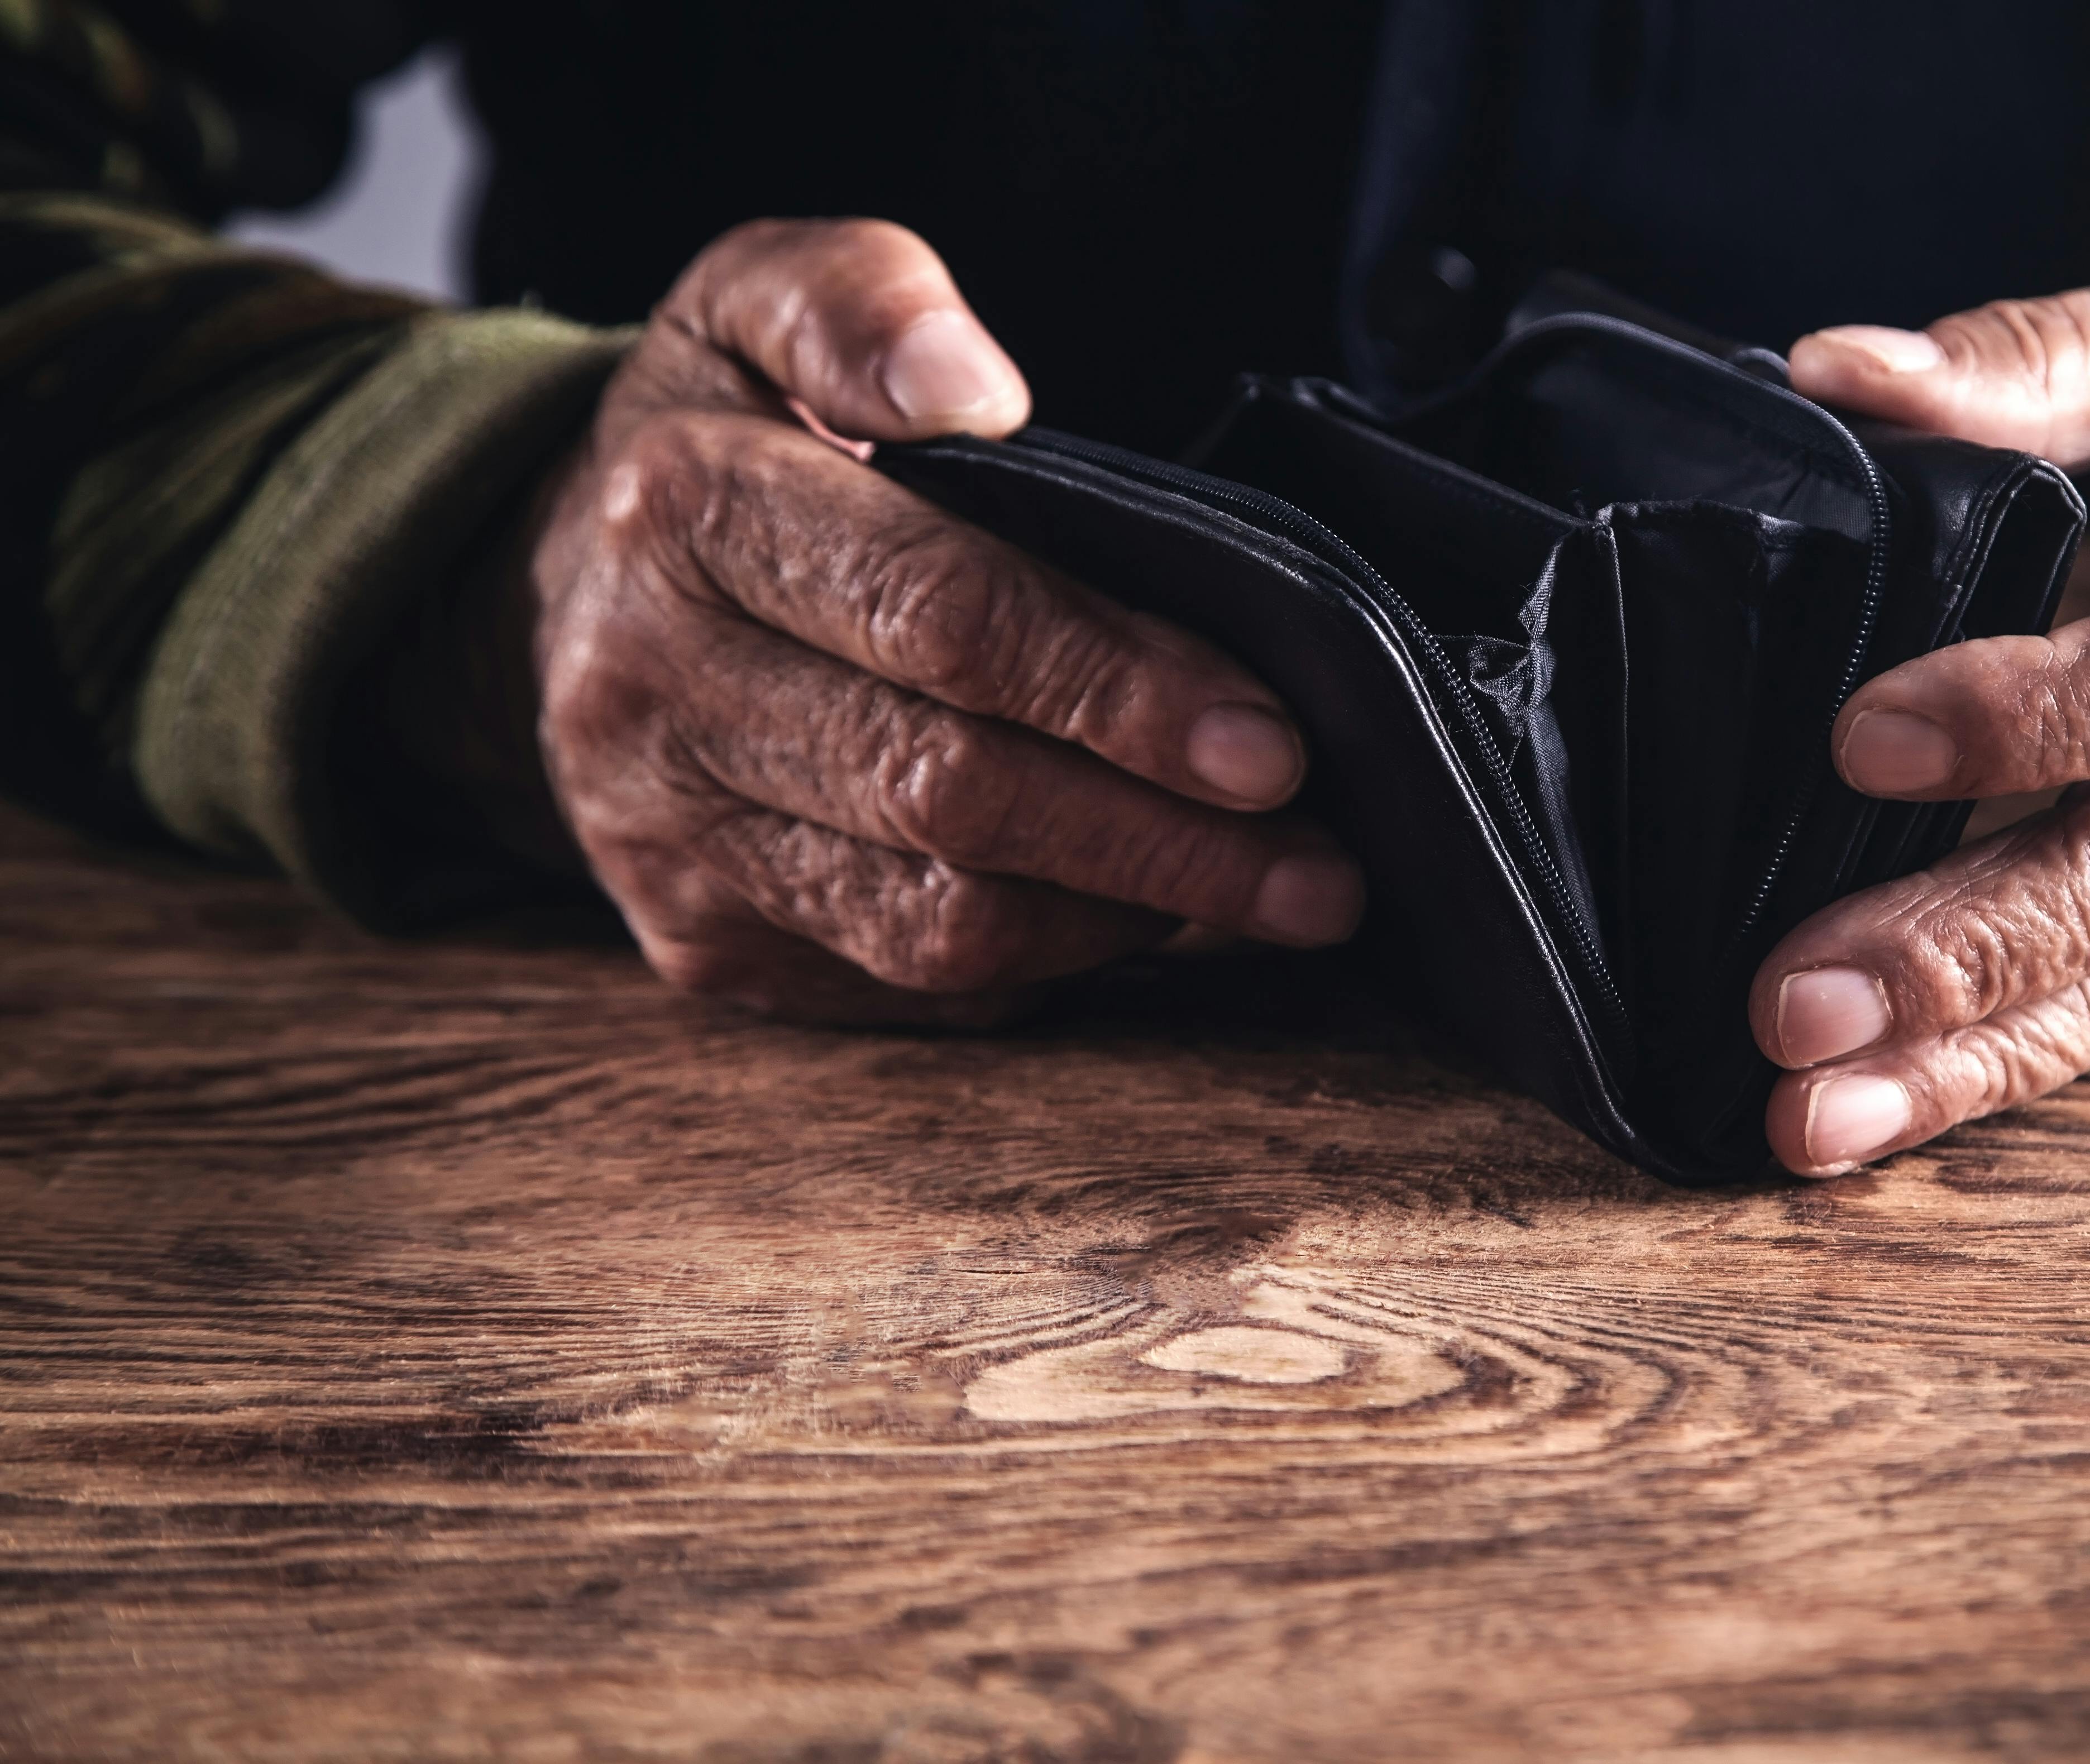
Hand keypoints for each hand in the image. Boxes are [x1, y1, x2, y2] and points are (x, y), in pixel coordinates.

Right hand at [492, 220, 1362, 1021]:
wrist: (547, 588)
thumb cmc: (714, 442)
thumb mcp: (757, 303)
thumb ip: (863, 302)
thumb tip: (970, 383)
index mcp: (686, 515)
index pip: (940, 617)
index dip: (1115, 686)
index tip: (1267, 739)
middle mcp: (656, 692)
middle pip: (951, 790)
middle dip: (1161, 837)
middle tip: (1318, 863)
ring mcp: (671, 839)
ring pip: (936, 921)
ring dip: (1126, 916)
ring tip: (1269, 894)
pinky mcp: (703, 942)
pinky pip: (909, 986)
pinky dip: (1050, 962)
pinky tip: (1145, 918)